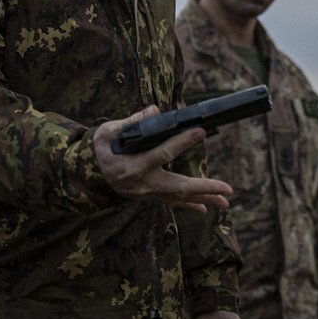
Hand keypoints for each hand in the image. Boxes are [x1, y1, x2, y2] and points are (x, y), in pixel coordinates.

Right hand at [93, 107, 232, 212]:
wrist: (90, 174)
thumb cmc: (101, 149)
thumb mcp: (108, 133)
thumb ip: (130, 122)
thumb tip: (153, 110)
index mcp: (133, 166)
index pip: (162, 153)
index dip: (182, 141)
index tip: (200, 131)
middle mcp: (144, 184)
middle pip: (178, 187)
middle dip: (205, 188)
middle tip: (227, 188)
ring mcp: (148, 193)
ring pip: (179, 198)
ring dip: (204, 199)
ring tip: (226, 201)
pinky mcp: (150, 197)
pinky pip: (173, 203)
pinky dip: (190, 205)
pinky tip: (206, 208)